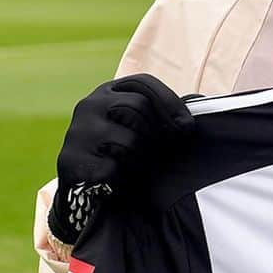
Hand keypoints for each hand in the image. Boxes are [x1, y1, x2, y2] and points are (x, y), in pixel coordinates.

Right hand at [47, 74, 193, 244]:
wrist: (82, 188)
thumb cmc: (120, 152)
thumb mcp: (140, 128)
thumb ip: (164, 115)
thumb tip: (202, 101)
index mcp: (107, 92)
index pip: (141, 83)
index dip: (169, 102)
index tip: (187, 127)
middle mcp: (89, 105)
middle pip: (137, 107)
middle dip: (157, 132)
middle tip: (163, 150)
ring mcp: (77, 131)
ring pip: (128, 139)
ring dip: (140, 157)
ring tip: (135, 166)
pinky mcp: (70, 159)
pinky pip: (112, 168)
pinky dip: (122, 178)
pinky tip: (117, 179)